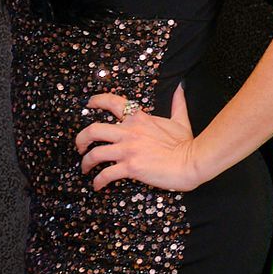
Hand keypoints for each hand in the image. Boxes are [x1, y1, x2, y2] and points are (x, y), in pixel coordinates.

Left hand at [76, 88, 205, 191]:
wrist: (192, 162)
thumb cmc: (187, 143)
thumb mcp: (180, 121)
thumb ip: (177, 104)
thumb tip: (180, 87)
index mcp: (139, 119)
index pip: (112, 103)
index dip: (97, 101)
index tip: (89, 104)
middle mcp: (129, 132)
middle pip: (93, 130)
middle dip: (81, 139)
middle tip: (80, 146)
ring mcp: (128, 150)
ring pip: (94, 153)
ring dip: (86, 162)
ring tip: (85, 168)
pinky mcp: (130, 167)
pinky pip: (105, 174)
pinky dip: (98, 181)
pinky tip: (98, 185)